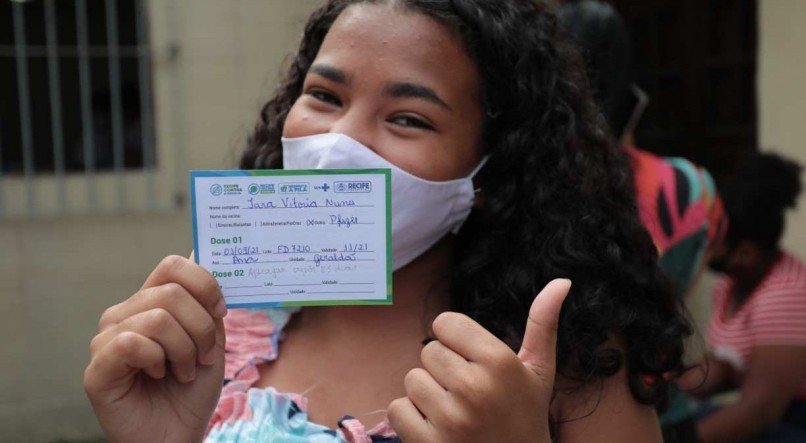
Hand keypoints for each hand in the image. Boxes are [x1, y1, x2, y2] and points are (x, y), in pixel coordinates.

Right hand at [84, 255, 227, 442]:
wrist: (177, 434)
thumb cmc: (191, 390)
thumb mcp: (212, 341)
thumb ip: (207, 303)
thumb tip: (198, 249)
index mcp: (151, 302)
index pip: (173, 265)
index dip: (205, 283)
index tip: (222, 312)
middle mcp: (125, 313)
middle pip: (172, 292)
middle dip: (202, 328)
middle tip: (203, 357)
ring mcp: (107, 338)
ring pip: (158, 318)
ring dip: (185, 350)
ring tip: (183, 371)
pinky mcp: (98, 366)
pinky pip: (133, 343)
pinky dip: (158, 361)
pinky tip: (157, 376)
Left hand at [388, 279, 570, 441]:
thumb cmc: (526, 415)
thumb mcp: (539, 371)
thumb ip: (543, 324)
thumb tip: (562, 280)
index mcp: (499, 362)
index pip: (444, 323)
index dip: (454, 340)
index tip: (471, 360)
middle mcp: (474, 388)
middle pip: (428, 352)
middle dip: (443, 369)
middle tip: (468, 392)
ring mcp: (450, 419)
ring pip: (412, 379)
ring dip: (427, 394)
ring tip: (455, 411)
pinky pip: (397, 408)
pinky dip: (411, 418)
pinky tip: (438, 428)